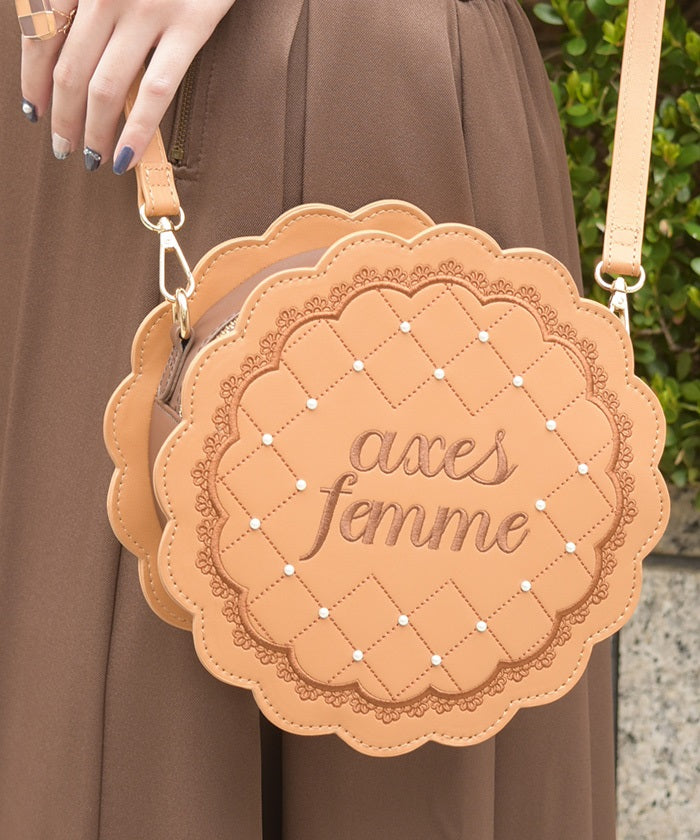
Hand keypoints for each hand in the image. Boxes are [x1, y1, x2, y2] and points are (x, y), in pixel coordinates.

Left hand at [19, 0, 235, 172]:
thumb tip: (60, 46)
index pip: (39, 36)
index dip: (32, 82)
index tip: (34, 112)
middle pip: (69, 70)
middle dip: (62, 118)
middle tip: (63, 148)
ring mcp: (146, 10)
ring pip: (104, 87)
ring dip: (93, 132)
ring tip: (93, 158)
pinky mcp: (189, 26)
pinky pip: (155, 91)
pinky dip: (136, 131)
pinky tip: (127, 156)